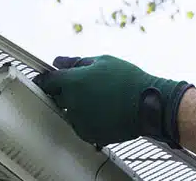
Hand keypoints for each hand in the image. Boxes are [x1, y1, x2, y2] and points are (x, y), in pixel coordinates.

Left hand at [32, 55, 192, 145]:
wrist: (149, 105)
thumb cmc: (128, 80)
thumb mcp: (102, 62)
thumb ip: (76, 62)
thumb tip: (58, 61)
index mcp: (73, 82)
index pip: (47, 82)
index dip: (46, 80)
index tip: (45, 80)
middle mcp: (72, 103)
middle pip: (58, 97)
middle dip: (65, 92)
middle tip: (85, 87)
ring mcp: (80, 121)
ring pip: (70, 113)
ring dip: (77, 107)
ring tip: (100, 100)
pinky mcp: (90, 134)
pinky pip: (81, 126)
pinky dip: (87, 120)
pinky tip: (104, 111)